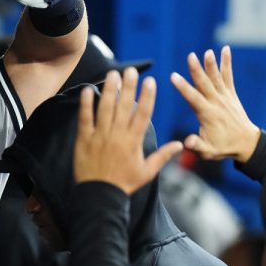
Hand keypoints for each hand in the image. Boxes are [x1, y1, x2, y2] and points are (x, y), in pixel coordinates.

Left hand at [74, 69, 182, 194]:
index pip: (143, 114)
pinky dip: (86, 104)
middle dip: (128, 87)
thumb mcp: (147, 172)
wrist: (99, 195)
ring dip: (109, 90)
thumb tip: (180, 145)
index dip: (148, 96)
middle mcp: (117, 135)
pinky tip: (89, 89)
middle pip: (124, 106)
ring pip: (105, 108)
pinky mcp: (84, 139)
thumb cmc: (124, 183)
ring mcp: (100, 136)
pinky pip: (85, 118)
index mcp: (134, 141)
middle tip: (131, 70)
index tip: (150, 81)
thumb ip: (163, 156)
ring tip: (112, 74)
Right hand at [170, 46, 259, 162]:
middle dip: (197, 70)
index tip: (173, 76)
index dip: (183, 87)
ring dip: (211, 64)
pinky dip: (226, 63)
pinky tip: (224, 50)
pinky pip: (228, 76)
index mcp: (208, 115)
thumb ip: (197, 145)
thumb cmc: (223, 147)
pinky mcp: (230, 94)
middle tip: (190, 56)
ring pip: (216, 78)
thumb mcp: (208, 151)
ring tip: (207, 52)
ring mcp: (225, 97)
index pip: (193, 98)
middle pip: (205, 84)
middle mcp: (216, 103)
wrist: (246, 143)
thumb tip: (187, 142)